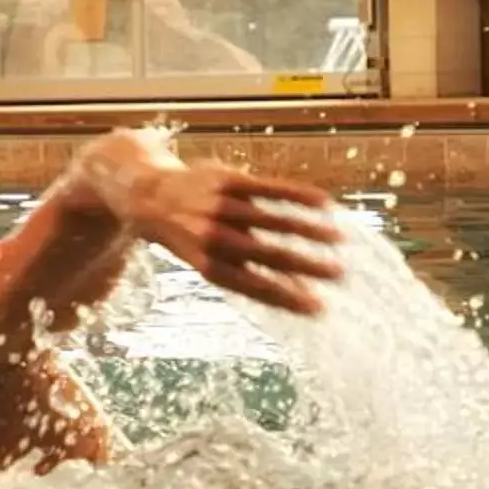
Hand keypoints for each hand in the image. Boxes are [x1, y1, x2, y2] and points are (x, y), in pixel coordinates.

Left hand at [125, 160, 343, 315]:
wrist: (149, 195)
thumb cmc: (193, 237)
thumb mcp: (212, 261)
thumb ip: (252, 274)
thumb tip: (299, 295)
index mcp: (209, 266)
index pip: (255, 286)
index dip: (287, 298)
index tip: (319, 307)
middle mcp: (213, 237)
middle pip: (267, 255)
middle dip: (306, 266)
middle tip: (339, 275)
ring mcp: (219, 207)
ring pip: (272, 220)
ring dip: (308, 231)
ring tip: (338, 239)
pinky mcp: (226, 180)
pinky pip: (268, 188)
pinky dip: (297, 196)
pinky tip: (325, 203)